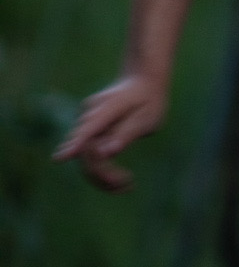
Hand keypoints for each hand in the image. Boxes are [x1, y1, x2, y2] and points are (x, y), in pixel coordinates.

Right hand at [53, 72, 166, 192]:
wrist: (142, 81)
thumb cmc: (149, 99)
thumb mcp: (147, 118)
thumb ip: (127, 133)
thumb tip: (106, 153)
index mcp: (107, 107)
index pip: (87, 130)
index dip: (74, 146)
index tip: (60, 158)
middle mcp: (91, 114)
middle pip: (85, 150)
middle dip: (102, 173)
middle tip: (128, 185)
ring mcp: (87, 122)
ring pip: (85, 156)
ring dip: (102, 176)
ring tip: (128, 185)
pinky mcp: (89, 131)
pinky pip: (89, 154)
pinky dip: (103, 170)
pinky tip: (121, 181)